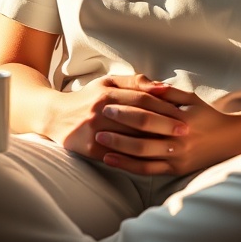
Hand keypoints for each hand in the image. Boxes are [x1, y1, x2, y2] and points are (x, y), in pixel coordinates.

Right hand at [47, 74, 187, 164]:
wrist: (55, 116)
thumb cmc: (88, 97)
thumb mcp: (107, 82)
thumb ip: (134, 82)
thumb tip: (161, 86)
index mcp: (107, 92)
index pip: (141, 98)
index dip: (163, 105)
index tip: (182, 112)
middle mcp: (101, 110)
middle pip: (139, 118)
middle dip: (164, 124)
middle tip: (185, 130)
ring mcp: (95, 130)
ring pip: (131, 138)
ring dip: (155, 142)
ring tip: (175, 146)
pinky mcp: (91, 149)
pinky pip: (118, 154)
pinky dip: (136, 158)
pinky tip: (153, 159)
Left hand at [94, 84, 240, 175]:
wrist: (229, 140)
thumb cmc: (207, 116)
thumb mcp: (191, 99)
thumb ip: (168, 93)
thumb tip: (148, 86)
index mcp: (181, 120)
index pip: (149, 115)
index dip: (127, 111)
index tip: (108, 104)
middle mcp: (179, 140)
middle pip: (142, 135)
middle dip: (118, 128)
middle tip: (98, 121)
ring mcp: (176, 157)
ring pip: (142, 156)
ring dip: (119, 149)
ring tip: (99, 141)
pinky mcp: (174, 170)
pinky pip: (147, 171)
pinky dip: (127, 166)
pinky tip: (111, 160)